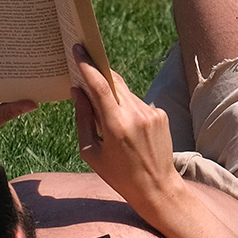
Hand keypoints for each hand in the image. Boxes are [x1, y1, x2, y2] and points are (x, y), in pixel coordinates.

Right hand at [70, 45, 180, 212]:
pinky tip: (125, 128)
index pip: (99, 85)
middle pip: (113, 81)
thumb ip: (83, 118)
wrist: (157, 187)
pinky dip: (125, 107)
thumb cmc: (118, 174)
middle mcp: (136, 114)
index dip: (87, 65)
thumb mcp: (90, 152)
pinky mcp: (160, 114)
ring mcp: (151, 112)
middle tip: (83, 66)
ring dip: (111, 95)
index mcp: (116, 125)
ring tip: (105, 115)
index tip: (78, 49)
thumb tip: (77, 91)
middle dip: (98, 73)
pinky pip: (136, 102)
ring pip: (125, 92)